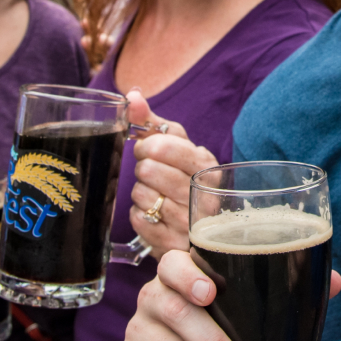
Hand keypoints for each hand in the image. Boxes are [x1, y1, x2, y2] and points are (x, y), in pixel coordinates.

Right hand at [116, 248, 340, 340]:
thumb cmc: (234, 327)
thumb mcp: (258, 308)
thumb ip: (290, 291)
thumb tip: (333, 281)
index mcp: (179, 275)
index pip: (172, 264)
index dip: (187, 276)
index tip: (211, 293)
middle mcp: (151, 298)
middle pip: (171, 311)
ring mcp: (137, 333)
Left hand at [125, 89, 216, 258]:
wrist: (196, 229)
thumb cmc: (182, 180)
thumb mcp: (176, 149)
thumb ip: (152, 122)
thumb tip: (132, 95)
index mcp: (208, 167)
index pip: (162, 145)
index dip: (146, 145)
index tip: (148, 150)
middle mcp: (204, 196)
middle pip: (148, 170)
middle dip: (143, 169)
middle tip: (151, 175)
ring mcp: (190, 224)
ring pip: (141, 194)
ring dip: (141, 193)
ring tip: (156, 196)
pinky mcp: (173, 245)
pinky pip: (137, 219)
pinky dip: (139, 215)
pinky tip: (154, 215)